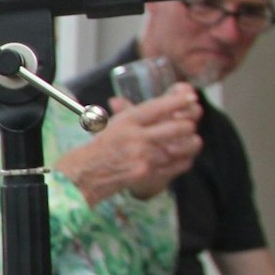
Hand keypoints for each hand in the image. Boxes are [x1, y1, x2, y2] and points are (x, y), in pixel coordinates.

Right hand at [56, 83, 200, 203]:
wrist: (83, 176)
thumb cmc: (96, 150)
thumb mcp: (111, 125)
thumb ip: (128, 113)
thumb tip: (135, 100)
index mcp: (125, 122)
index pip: (157, 107)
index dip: (178, 101)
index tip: (191, 97)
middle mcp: (136, 137)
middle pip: (176, 126)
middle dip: (187, 124)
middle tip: (188, 123)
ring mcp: (143, 157)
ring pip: (180, 146)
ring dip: (190, 142)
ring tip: (191, 140)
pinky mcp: (147, 173)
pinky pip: (176, 165)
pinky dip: (184, 160)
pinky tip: (184, 156)